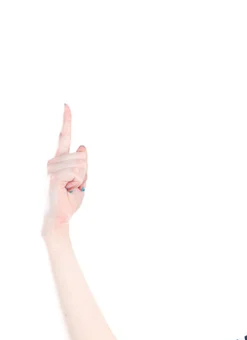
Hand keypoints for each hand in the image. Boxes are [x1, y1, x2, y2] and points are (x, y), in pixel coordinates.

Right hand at [42, 103, 87, 236]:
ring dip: (80, 179)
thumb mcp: (82, 180)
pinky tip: (66, 189)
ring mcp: (51, 168)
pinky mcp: (53, 176)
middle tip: (73, 185)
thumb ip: (83, 164)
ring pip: (80, 164)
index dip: (66, 121)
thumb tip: (83, 146)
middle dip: (84, 172)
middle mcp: (52, 161)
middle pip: (82, 156)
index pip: (64, 137)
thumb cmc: (69, 200)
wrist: (60, 217)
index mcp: (59, 160)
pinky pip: (76, 172)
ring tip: (69, 188)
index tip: (66, 105)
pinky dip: (76, 182)